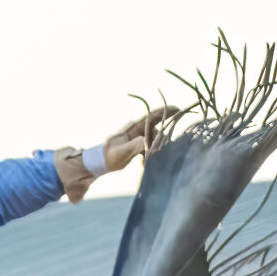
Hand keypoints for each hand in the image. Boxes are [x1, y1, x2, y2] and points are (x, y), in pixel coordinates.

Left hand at [54, 106, 179, 202]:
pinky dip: (149, 157)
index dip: (165, 112)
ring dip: (153, 153)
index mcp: (133, 128)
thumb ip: (133, 146)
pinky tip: (143, 166)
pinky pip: (149, 149)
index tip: (177, 109)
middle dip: (160, 143)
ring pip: (153, 142)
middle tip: (157, 156)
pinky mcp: (138, 145)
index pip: (151, 117)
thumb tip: (146, 141)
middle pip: (156, 132)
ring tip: (145, 165)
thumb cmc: (107, 156)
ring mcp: (137, 137)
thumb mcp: (119, 153)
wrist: (98, 162)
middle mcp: (136, 130)